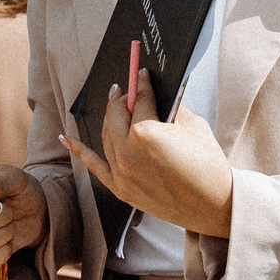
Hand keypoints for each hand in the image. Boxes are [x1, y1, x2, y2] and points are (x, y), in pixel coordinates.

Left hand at [66, 64, 234, 237]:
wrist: (213, 205)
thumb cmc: (208, 165)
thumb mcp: (193, 125)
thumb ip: (169, 107)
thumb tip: (153, 94)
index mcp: (146, 132)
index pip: (140, 99)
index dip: (141, 83)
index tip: (140, 73)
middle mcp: (127, 151)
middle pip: (116, 114)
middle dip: (121, 98)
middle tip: (127, 89)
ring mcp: (121, 171)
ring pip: (106, 135)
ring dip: (110, 117)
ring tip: (115, 104)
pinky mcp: (120, 188)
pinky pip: (94, 165)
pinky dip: (79, 151)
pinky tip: (66, 139)